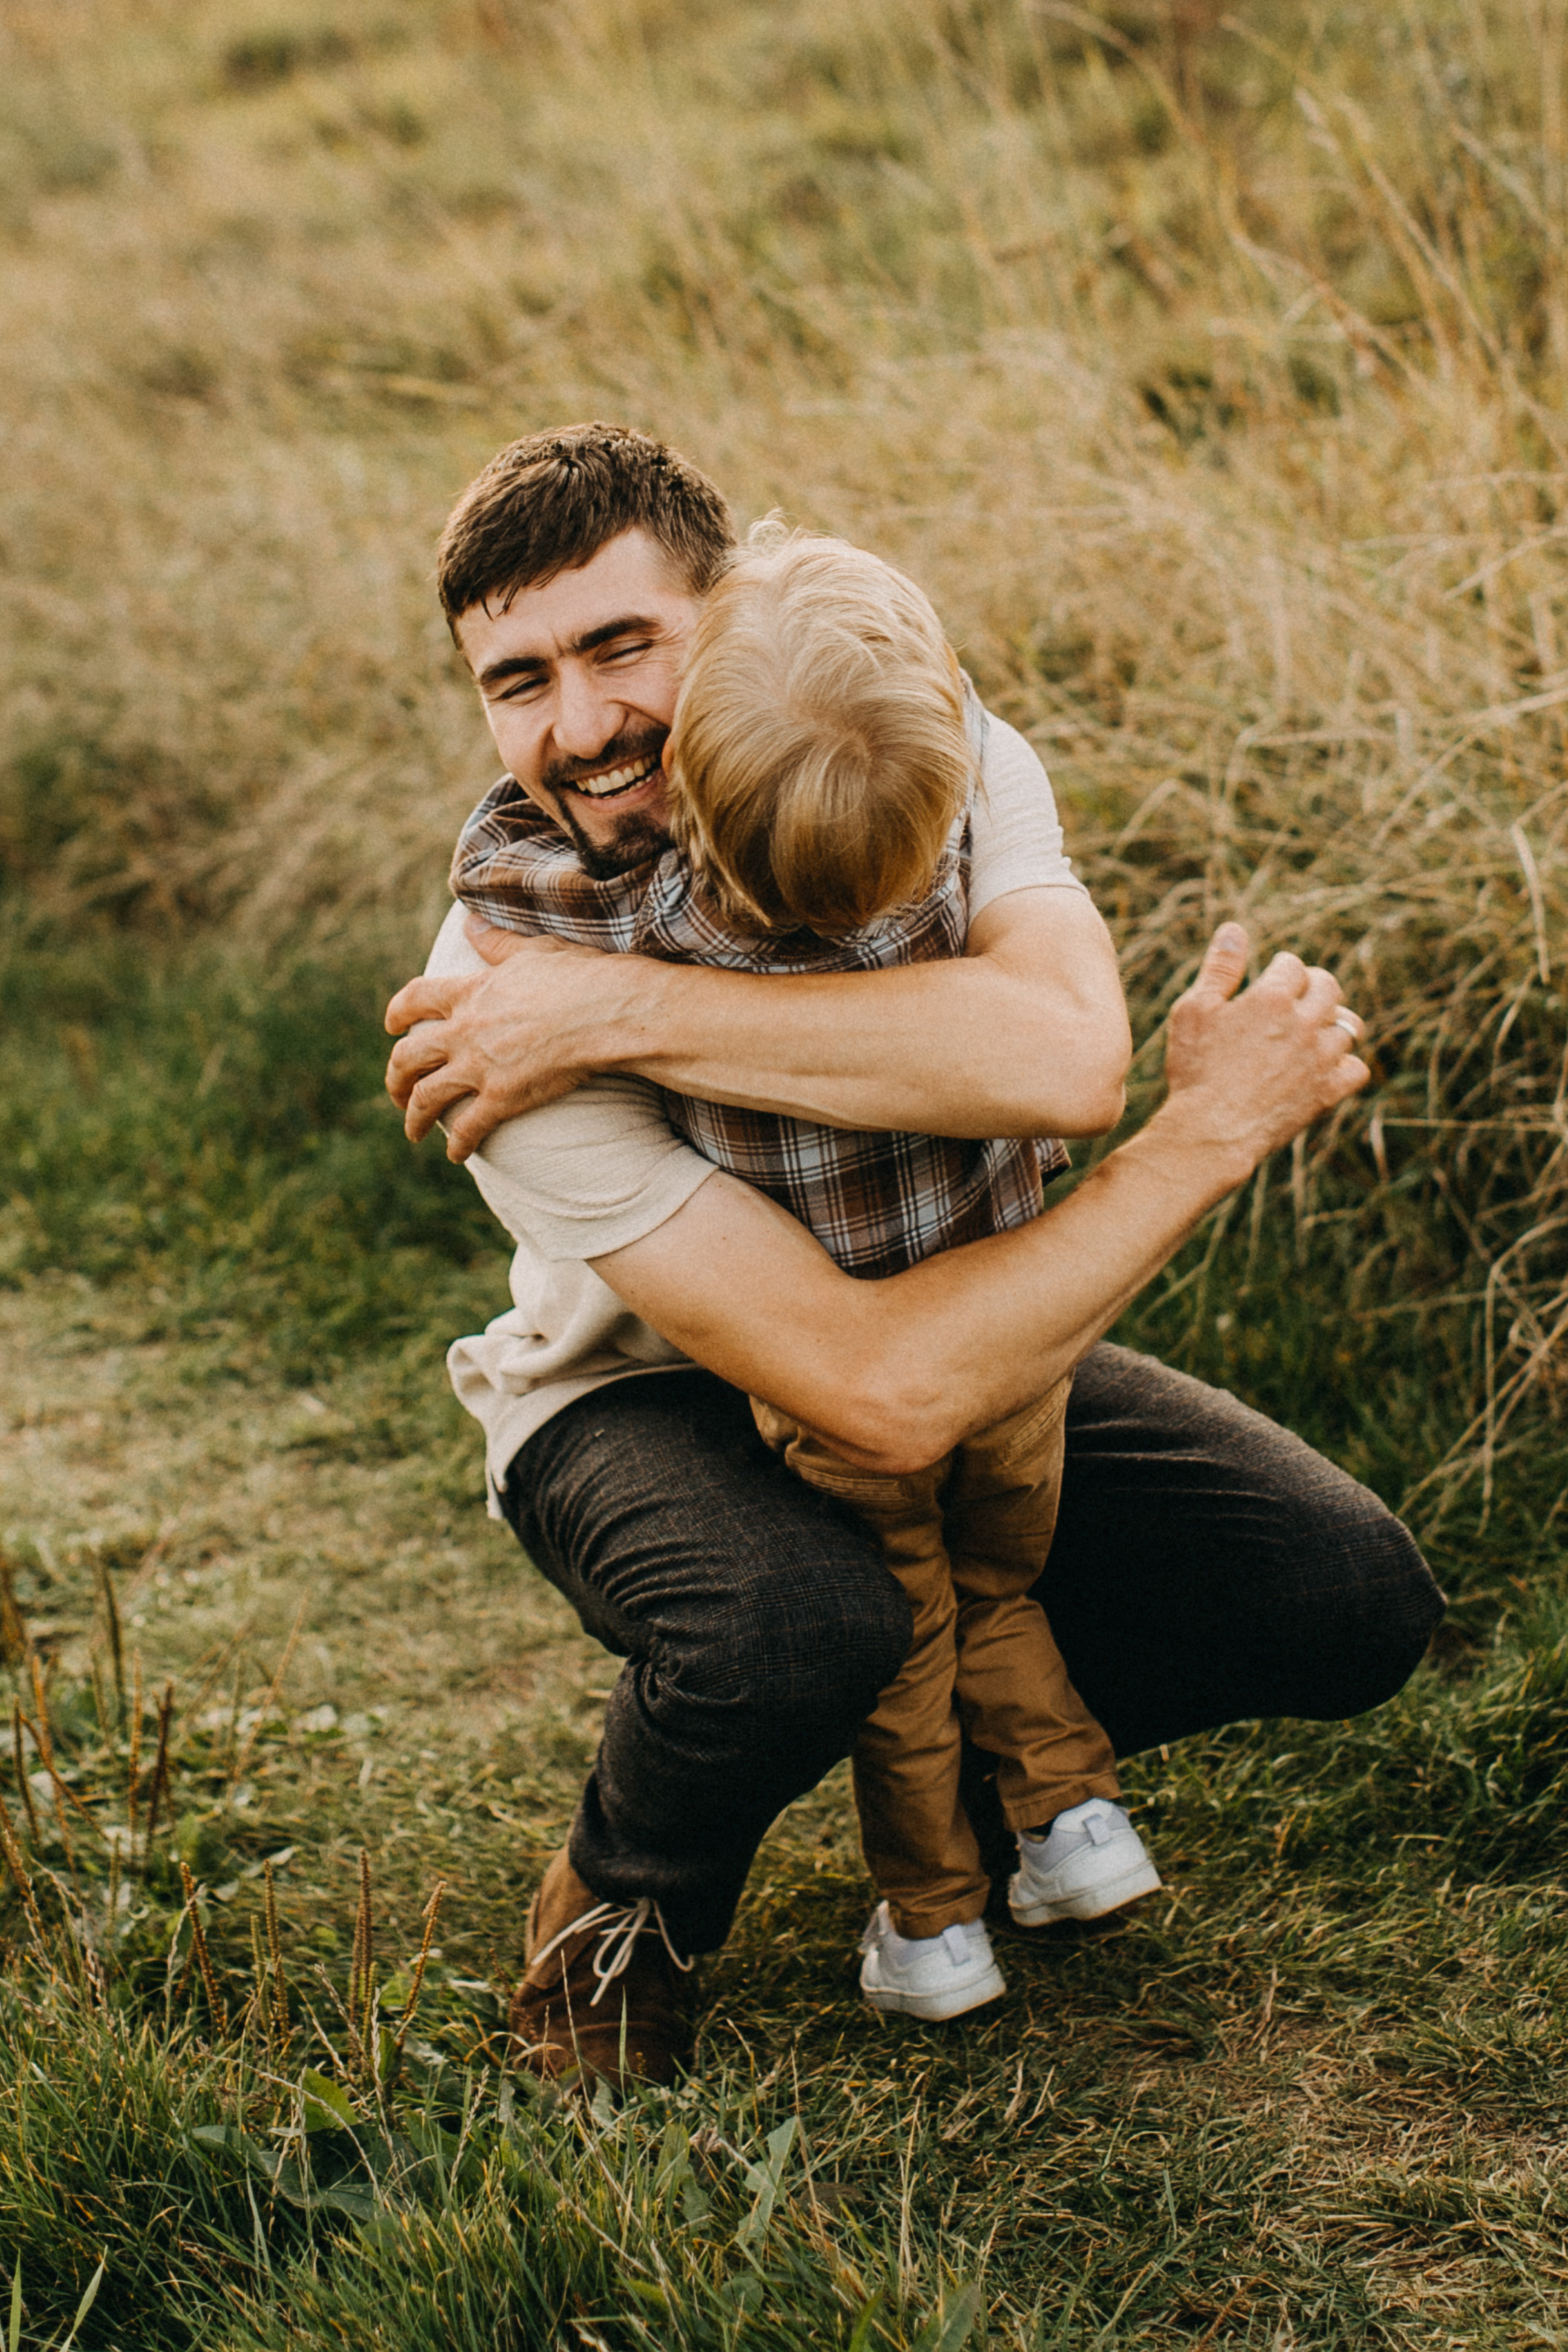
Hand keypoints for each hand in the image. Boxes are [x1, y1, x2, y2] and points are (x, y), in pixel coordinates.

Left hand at [384, 923, 626, 1157]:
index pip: (413, 1000)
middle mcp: (463, 1031)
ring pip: (425, 1098)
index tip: (391, 1027)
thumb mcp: (532, 950)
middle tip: (396, 1090)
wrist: (608, 1014)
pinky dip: (457, 1145)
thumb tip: (469, 922)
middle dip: (395, 1077)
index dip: (397, 1014)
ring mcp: (479, 1067)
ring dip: (413, 1117)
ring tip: (412, 1131)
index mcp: (469, 992)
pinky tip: (456, 1156)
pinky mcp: (501, 1098)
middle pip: (407, 1056)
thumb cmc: (579, 977)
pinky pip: (467, 1129)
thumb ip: (496, 941)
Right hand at [1162, 923, 1369, 1181]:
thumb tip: (1234, 929)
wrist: (1210, 1132)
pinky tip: (1326, 1067)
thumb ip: (1219, 968)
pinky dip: (1346, 1064)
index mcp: (1272, 997)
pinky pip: (1357, 1069)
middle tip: (1297, 997)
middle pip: (1329, 986)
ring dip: (1333, 1023)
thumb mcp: (1194, 1011)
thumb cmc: (1195, 1069)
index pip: (1292, 964)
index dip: (1280, 969)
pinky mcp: (1328, 1092)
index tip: (1269, 980)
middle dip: (1314, 986)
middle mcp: (1305, 1023)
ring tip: (1313, 1030)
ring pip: (1349, 1026)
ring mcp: (1321, 1059)